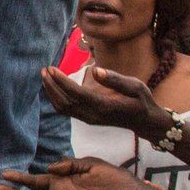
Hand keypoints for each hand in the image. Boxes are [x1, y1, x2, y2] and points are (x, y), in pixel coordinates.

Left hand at [41, 64, 162, 135]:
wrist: (144, 121)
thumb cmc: (141, 100)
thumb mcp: (135, 86)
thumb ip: (115, 79)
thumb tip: (95, 70)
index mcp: (105, 106)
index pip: (77, 94)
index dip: (62, 81)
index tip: (52, 68)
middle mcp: (93, 115)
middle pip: (65, 102)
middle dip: (52, 85)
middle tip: (44, 69)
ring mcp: (89, 119)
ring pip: (63, 108)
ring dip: (51, 92)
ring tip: (45, 75)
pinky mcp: (86, 119)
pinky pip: (66, 111)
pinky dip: (55, 98)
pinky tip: (52, 86)